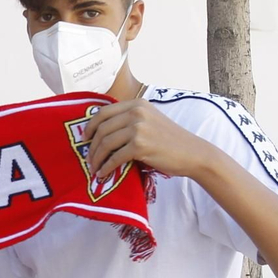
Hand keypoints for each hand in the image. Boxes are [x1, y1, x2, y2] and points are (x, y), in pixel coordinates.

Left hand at [81, 96, 218, 181]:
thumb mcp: (150, 120)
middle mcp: (136, 113)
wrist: (192, 153)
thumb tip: (101, 131)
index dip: (90, 126)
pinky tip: (103, 173)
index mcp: (137, 104)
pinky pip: (115, 158)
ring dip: (96, 158)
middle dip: (91, 145)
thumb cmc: (170, 140)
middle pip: (102, 128)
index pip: (103, 112)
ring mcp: (138, 128)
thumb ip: (129, 120)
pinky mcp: (140, 146)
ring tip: (94, 167)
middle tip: (88, 157)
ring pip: (105, 143)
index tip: (85, 138)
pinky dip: (106, 167)